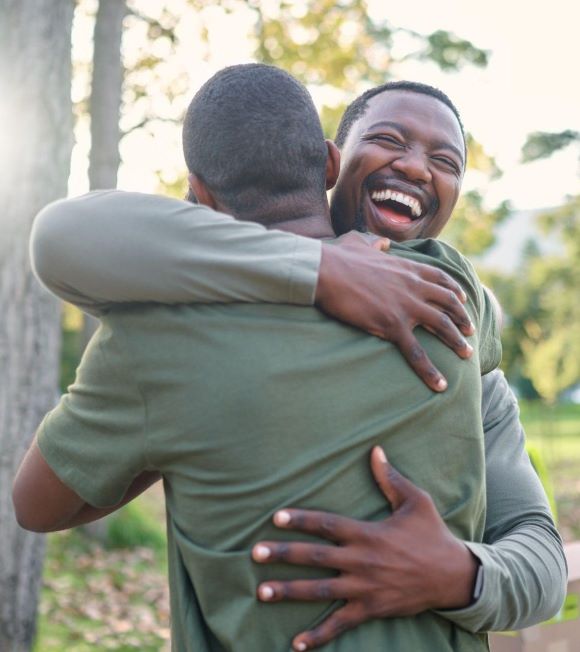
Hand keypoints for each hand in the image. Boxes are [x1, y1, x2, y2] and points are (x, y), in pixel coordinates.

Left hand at [252, 447, 477, 650]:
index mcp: (368, 533)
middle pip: (316, 558)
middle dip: (284, 555)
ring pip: (321, 591)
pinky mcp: (371, 609)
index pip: (327, 524)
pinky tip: (296, 643)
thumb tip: (374, 449)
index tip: (276, 517)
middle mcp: (362, 561)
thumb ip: (390, 478)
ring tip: (262, 592)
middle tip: (255, 553)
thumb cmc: (432, 534)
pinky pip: (341, 624)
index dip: (301, 520)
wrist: (454, 576)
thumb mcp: (415, 501)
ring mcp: (365, 588)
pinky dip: (318, 635)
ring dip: (290, 591)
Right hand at [316, 232, 474, 391]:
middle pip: (448, 303)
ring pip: (442, 326)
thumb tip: (381, 243)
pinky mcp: (392, 325)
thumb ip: (375, 244)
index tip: (463, 298)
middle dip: (463, 317)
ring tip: (467, 354)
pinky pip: (416, 352)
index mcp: (407, 268)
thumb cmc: (338, 258)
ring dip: (457, 341)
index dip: (454, 290)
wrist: (325, 272)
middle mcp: (413, 286)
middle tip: (471, 330)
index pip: (440, 278)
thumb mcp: (360, 242)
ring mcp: (405, 306)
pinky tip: (440, 385)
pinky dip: (430, 371)